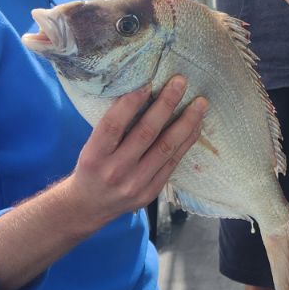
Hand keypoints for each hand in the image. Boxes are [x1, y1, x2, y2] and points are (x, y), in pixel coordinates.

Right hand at [65, 75, 206, 229]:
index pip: (113, 125)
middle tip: (180, 82)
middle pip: (146, 133)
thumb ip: (112, 127)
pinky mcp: (151, 192)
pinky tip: (195, 126)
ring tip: (200, 104)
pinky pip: (173, 162)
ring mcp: (135, 183)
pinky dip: (186, 142)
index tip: (148, 82)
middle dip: (166, 104)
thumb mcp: (90, 146)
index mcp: (94, 155)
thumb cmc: (91, 168)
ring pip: (166, 147)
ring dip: (186, 122)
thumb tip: (142, 93)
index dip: (131, 103)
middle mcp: (115, 170)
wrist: (89, 207)